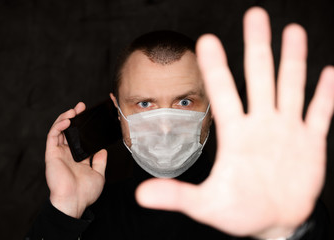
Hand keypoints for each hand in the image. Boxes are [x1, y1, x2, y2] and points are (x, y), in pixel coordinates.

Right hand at [45, 102, 106, 217]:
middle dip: (74, 117)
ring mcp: (59, 153)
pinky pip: (53, 136)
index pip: (78, 137)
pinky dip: (58, 126)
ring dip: (65, 118)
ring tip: (74, 111)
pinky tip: (67, 120)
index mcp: (77, 157)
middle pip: (68, 130)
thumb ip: (100, 161)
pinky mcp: (51, 154)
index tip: (89, 116)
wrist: (74, 201)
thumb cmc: (85, 192)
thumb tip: (102, 150)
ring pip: (59, 130)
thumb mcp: (98, 174)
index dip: (82, 126)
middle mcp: (67, 153)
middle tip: (81, 107)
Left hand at [135, 7, 333, 238]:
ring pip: (290, 87)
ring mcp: (286, 131)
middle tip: (255, 14)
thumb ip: (178, 196)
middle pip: (259, 77)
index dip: (215, 66)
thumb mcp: (207, 205)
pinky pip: (320, 114)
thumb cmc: (240, 213)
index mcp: (236, 135)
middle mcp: (260, 125)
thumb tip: (140, 195)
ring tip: (292, 30)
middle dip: (258, 46)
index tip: (206, 39)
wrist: (273, 222)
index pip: (223, 92)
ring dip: (293, 60)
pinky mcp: (310, 143)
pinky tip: (329, 72)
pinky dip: (325, 95)